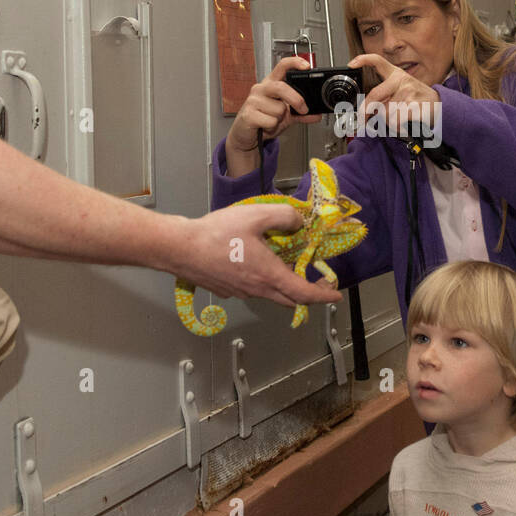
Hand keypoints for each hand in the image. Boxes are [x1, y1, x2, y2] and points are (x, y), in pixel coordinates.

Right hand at [176, 202, 341, 306]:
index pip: (304, 294)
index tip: (336, 293)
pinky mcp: (226, 289)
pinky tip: (257, 263)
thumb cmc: (216, 234)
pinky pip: (252, 289)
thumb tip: (298, 223)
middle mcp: (257, 289)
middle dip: (308, 294)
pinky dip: (263, 281)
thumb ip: (284, 217)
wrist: (180, 248)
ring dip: (284, 286)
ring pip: (270, 295)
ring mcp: (240, 292)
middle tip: (317, 283)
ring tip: (287, 266)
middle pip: (289, 300)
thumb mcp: (256, 216)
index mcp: (269, 275)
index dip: (324, 295)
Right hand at [226, 55, 322, 155]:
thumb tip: (316, 115)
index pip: (282, 66)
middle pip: (282, 87)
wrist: (246, 134)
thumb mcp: (286, 116)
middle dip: (296, 99)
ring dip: (280, 119)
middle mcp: (261, 88)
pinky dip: (272, 127)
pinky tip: (265, 126)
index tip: (306, 66)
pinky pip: (271, 121)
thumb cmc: (263, 120)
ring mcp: (253, 100)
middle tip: (303, 109)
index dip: (295, 63)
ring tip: (272, 120)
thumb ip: (301, 114)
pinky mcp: (248, 114)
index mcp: (271, 84)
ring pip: (279, 109)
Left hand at [348, 53, 441, 135]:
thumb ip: (385, 97)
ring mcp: (408, 92)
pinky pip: (394, 121)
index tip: (352, 63)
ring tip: (398, 120)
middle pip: (374, 96)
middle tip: (363, 119)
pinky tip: (403, 124)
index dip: (363, 60)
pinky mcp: (414, 106)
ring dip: (388, 122)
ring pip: (384, 112)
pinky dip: (396, 128)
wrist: (442, 107)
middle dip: (365, 111)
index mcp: (397, 75)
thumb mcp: (403, 91)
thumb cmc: (419, 100)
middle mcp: (402, 80)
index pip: (378, 61)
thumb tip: (367, 111)